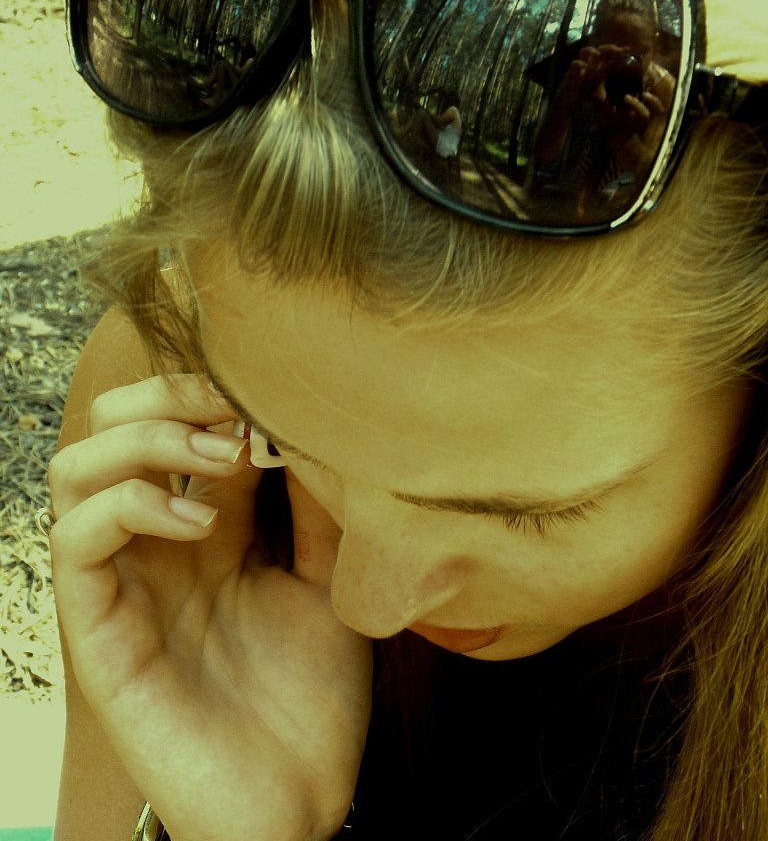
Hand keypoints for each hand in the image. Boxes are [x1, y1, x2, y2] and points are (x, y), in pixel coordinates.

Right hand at [49, 374, 371, 840]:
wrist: (297, 801)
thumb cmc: (312, 696)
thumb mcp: (327, 581)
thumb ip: (313, 508)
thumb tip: (310, 422)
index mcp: (209, 526)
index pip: (181, 422)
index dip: (216, 389)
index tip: (275, 389)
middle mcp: (156, 543)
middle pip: (113, 425)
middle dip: (167, 395)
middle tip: (233, 410)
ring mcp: (123, 582)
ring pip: (76, 468)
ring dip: (146, 440)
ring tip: (220, 459)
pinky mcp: (99, 630)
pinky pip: (75, 543)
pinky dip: (130, 507)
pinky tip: (198, 526)